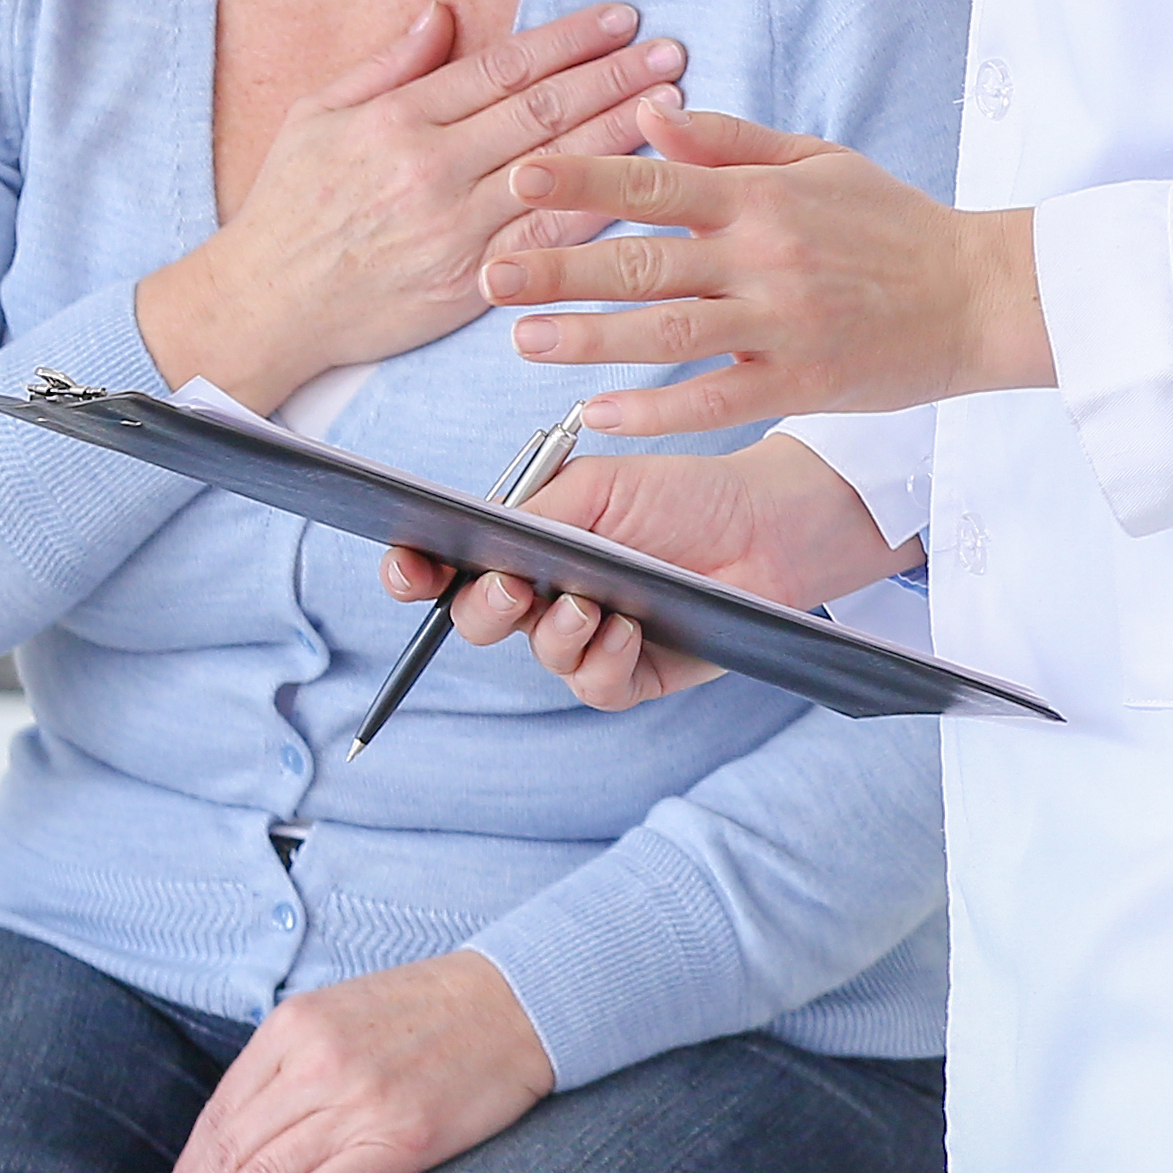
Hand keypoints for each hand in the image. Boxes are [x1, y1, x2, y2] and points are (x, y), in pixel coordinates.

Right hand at [136, 0, 679, 408]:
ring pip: (558, 173)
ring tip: (676, 105)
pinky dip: (598, 212)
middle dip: (614, 77)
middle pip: (542, 112)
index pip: (502, 67)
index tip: (620, 19)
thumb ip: (388, 63)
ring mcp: (457, 230)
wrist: (265, 306)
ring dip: (622, 135)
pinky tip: (642, 187)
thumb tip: (444, 12)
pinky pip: (548, 242)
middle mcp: (433, 169)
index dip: (568, 40)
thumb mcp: (317, 113)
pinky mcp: (472, 283)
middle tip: (671, 52)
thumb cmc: (288, 206)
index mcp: (398, 120)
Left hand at [149, 949, 553, 1172]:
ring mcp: (357, 1102)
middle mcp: (315, 1063)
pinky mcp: (398, 1140)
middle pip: (233, 1147)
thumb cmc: (424, 1011)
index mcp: (293, 1027)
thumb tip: (240, 1128)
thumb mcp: (337, 1013)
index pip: (221, 1112)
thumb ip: (288, 1062)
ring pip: (265, 1172)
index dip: (189, 1168)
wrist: (512, 1002)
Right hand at [377, 437, 906, 711]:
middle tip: (516, 588)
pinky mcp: (634, 674)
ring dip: (557, 634)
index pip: (449, 564)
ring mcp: (589, 638)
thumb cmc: (681, 494)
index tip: (407, 565)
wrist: (765, 524)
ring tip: (592, 606)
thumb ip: (536, 508)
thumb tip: (488, 541)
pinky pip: (594, 688)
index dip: (414, 570)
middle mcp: (548, 593)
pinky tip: (629, 629)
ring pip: (540, 656)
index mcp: (527, 541)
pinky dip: (603, 662)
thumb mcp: (599, 484)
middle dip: (484, 608)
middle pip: (477, 620)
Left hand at [478, 100, 1048, 428]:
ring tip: (521, 339)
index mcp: (762, 196)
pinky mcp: (802, 385)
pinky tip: (599, 413)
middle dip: (560, 266)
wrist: (978, 295)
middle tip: (489, 271)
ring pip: (670, 334)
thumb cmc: (891, 223)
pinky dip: (657, 410)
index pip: (657, 184)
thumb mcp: (814, 159)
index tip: (521, 178)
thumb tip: (650, 115)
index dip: (585, 181)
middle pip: (646, 262)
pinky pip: (717, 401)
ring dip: (590, 339)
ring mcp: (782, 326)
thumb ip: (727, 140)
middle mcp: (766, 257)